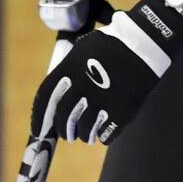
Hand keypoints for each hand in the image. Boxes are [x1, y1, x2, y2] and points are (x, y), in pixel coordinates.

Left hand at [30, 0, 182, 143]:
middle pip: (65, 118)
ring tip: (85, 136)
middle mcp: (82, 87)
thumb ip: (68, 69)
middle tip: (66, 135)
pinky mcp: (121, 113)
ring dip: (83, 135)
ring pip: (85, 130)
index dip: (40, 117)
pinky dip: (103, 136)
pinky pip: (106, 134)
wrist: (144, 46)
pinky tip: (103, 133)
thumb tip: (60, 88)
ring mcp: (102, 101)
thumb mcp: (82, 49)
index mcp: (69, 69)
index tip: (38, 131)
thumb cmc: (112, 45)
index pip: (46, 98)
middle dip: (63, 130)